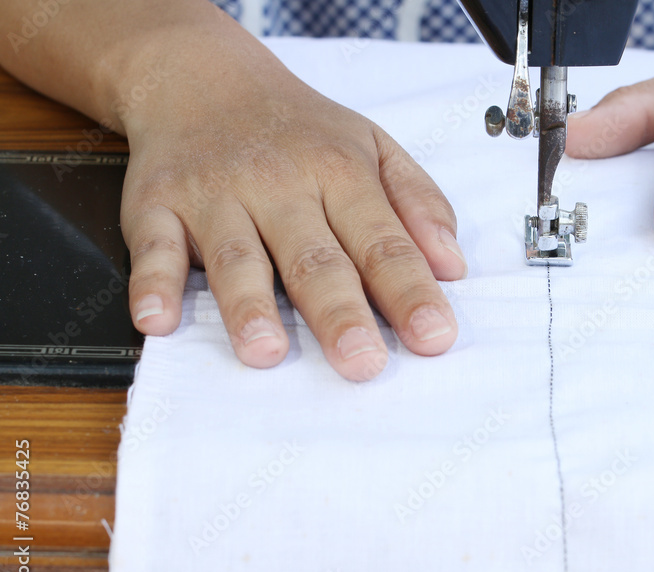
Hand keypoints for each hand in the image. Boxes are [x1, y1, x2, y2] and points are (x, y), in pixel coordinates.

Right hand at [120, 43, 465, 380]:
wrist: (204, 79)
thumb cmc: (300, 130)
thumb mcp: (373, 148)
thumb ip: (419, 203)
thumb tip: (453, 266)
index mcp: (340, 172)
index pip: (383, 242)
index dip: (410, 292)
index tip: (434, 337)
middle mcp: (279, 184)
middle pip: (314, 257)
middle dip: (340, 312)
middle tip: (361, 362)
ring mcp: (215, 195)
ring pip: (237, 256)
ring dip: (249, 306)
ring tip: (266, 351)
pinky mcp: (157, 205)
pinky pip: (153, 246)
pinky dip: (153, 282)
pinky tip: (159, 319)